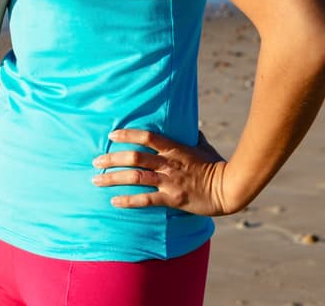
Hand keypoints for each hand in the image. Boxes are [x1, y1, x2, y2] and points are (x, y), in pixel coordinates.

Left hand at [91, 129, 237, 216]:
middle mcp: (168, 164)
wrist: (229, 189)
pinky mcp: (172, 199)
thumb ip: (191, 135)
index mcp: (174, 148)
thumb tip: (188, 124)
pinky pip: (146, 200)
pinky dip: (128, 200)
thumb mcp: (203, 145)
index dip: (127, 134)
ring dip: (113, 178)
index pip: (146, 136)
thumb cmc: (216, 165)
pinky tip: (114, 201)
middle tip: (95, 161)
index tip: (111, 135)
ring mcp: (169, 182)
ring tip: (96, 180)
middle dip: (112, 159)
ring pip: (135, 178)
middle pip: (134, 157)